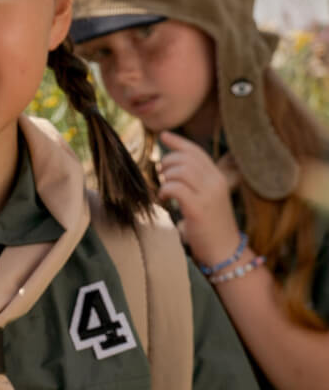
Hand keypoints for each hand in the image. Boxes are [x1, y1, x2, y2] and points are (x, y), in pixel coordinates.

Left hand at [157, 130, 241, 268]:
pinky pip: (175, 188)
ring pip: (179, 171)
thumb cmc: (212, 227)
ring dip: (165, 178)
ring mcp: (208, 195)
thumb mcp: (208, 198)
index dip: (178, 141)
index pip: (196, 151)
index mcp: (219, 178)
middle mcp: (216, 182)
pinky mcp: (198, 209)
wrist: (226, 254)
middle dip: (168, 162)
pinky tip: (164, 201)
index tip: (163, 136)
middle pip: (185, 158)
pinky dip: (164, 191)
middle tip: (162, 175)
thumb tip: (172, 166)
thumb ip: (196, 181)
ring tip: (164, 191)